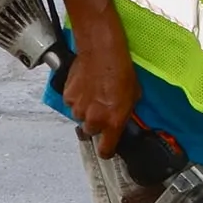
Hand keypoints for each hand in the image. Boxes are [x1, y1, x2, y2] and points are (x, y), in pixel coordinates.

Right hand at [63, 31, 139, 157]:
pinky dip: (76, 97)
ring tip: (94, 92)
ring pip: (80, 116)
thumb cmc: (121, 70)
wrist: (102, 52)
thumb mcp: (134, 96)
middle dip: (96, 122)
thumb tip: (122, 120)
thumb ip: (125, 113)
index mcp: (113, 122)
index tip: (107, 147)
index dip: (106, 149)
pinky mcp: (68, 97)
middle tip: (102, 107)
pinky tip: (85, 85)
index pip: (105, 150)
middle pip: (91, 131)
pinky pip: (71, 103)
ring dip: (86, 108)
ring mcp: (78, 109)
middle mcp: (94, 119)